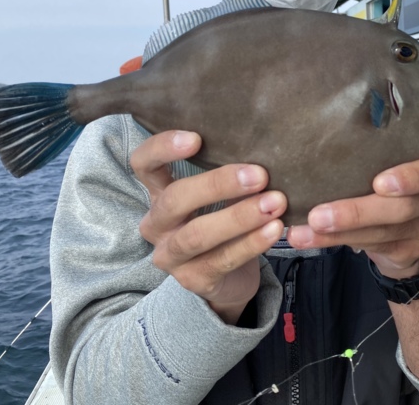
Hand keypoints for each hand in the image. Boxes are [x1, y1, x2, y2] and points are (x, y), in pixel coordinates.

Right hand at [133, 131, 286, 323]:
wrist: (230, 279)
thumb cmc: (225, 222)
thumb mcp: (219, 195)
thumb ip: (227, 174)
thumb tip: (262, 146)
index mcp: (159, 193)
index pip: (143, 164)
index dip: (162, 148)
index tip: (197, 139)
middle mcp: (157, 224)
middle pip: (174, 199)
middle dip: (218, 184)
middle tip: (260, 174)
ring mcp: (171, 255)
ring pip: (197, 234)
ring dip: (239, 217)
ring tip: (275, 203)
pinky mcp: (193, 280)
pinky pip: (222, 260)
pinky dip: (251, 243)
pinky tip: (275, 229)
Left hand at [286, 154, 418, 278]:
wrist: (402, 228)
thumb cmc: (385, 181)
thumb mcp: (386, 162)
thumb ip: (370, 155)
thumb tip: (318, 140)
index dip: (413, 176)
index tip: (379, 183)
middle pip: (404, 207)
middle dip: (357, 212)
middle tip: (318, 216)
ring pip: (383, 232)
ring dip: (339, 232)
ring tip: (305, 231)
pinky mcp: (410, 250)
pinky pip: (374, 247)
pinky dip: (338, 241)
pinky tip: (312, 238)